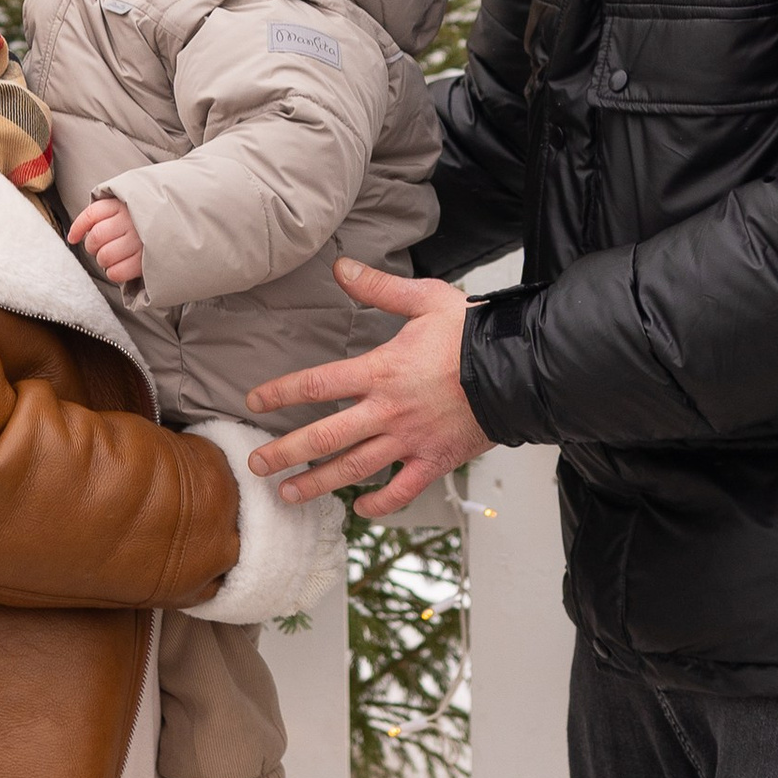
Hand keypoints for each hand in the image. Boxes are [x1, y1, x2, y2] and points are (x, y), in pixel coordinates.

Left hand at [69, 195, 144, 287]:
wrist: (178, 222)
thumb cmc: (144, 219)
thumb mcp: (124, 205)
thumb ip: (101, 214)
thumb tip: (72, 237)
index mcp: (123, 204)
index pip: (91, 215)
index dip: (78, 228)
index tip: (73, 238)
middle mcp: (130, 221)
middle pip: (96, 238)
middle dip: (92, 247)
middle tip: (101, 248)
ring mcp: (139, 241)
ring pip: (104, 256)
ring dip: (103, 260)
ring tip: (112, 257)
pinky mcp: (146, 260)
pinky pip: (117, 272)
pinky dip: (113, 272)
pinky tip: (120, 267)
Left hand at [245, 259, 485, 521]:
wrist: (522, 368)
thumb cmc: (475, 333)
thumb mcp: (426, 299)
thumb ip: (379, 288)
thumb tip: (342, 267)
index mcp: (381, 370)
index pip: (318, 383)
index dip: (282, 392)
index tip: (255, 399)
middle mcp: (388, 411)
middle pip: (325, 437)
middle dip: (285, 452)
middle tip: (256, 464)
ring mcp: (410, 440)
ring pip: (354, 469)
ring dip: (318, 484)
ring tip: (288, 495)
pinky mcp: (435, 461)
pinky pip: (401, 491)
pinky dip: (379, 505)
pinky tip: (360, 510)